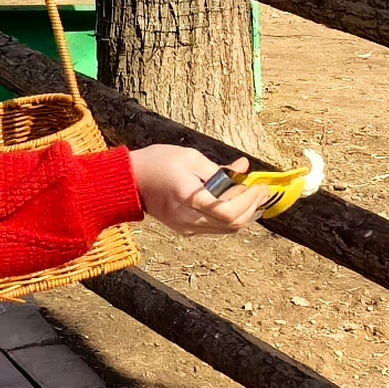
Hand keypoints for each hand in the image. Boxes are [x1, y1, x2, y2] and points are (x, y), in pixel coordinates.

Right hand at [132, 145, 255, 235]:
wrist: (129, 182)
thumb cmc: (157, 163)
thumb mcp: (190, 157)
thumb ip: (219, 168)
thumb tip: (243, 169)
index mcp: (189, 199)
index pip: (228, 211)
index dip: (249, 200)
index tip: (259, 186)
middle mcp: (189, 220)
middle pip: (232, 224)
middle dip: (251, 207)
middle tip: (259, 189)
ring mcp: (187, 228)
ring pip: (227, 229)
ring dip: (243, 213)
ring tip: (249, 194)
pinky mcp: (185, 229)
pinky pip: (216, 228)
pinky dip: (230, 217)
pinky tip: (233, 201)